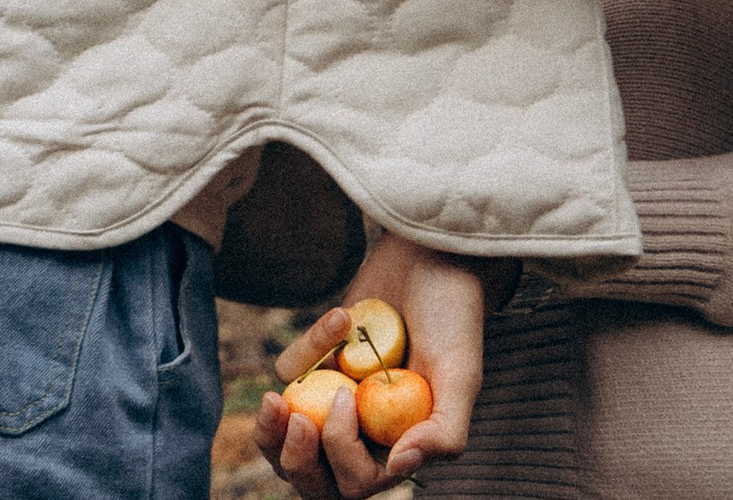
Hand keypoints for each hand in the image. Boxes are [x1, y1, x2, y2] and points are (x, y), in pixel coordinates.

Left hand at [254, 235, 504, 495]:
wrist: (432, 255)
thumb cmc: (453, 316)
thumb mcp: (461, 375)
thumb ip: (443, 433)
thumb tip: (398, 468)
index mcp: (397, 446)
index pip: (355, 483)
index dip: (340, 454)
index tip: (344, 402)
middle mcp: (364, 431)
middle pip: (313, 477)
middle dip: (294, 459)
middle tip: (296, 421)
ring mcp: (335, 398)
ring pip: (287, 441)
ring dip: (271, 431)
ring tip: (272, 402)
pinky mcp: (317, 364)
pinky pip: (291, 373)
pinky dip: (307, 347)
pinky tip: (343, 316)